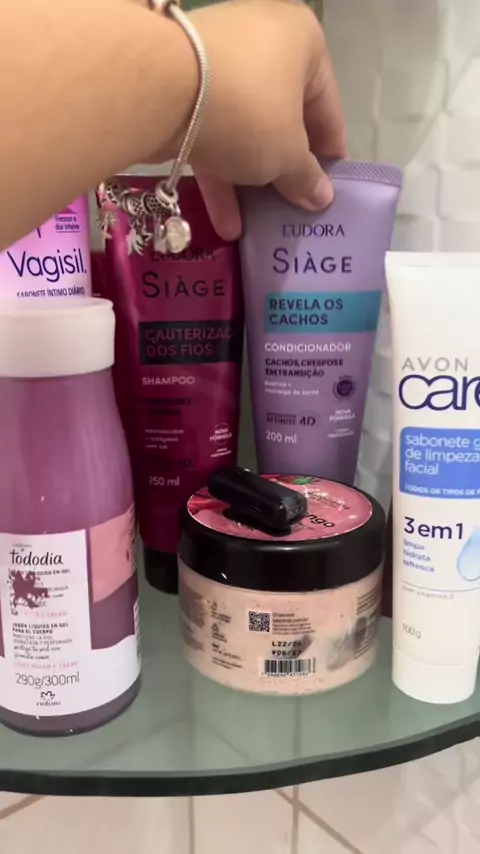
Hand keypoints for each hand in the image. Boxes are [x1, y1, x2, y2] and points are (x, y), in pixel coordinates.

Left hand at [186, 0, 345, 238]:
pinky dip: (219, 175)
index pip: (327, 107)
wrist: (159, 90)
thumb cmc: (249, 112)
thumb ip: (306, 178)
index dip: (329, 155)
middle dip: (284, 170)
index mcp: (303, 42)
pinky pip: (211, 135)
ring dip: (249, 182)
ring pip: (244, 131)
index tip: (328, 191)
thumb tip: (321, 197)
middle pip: (282, 119)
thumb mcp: (287, 155)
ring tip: (258, 226)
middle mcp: (262, 42)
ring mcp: (218, 63)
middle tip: (292, 210)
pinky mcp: (182, 87)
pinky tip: (225, 224)